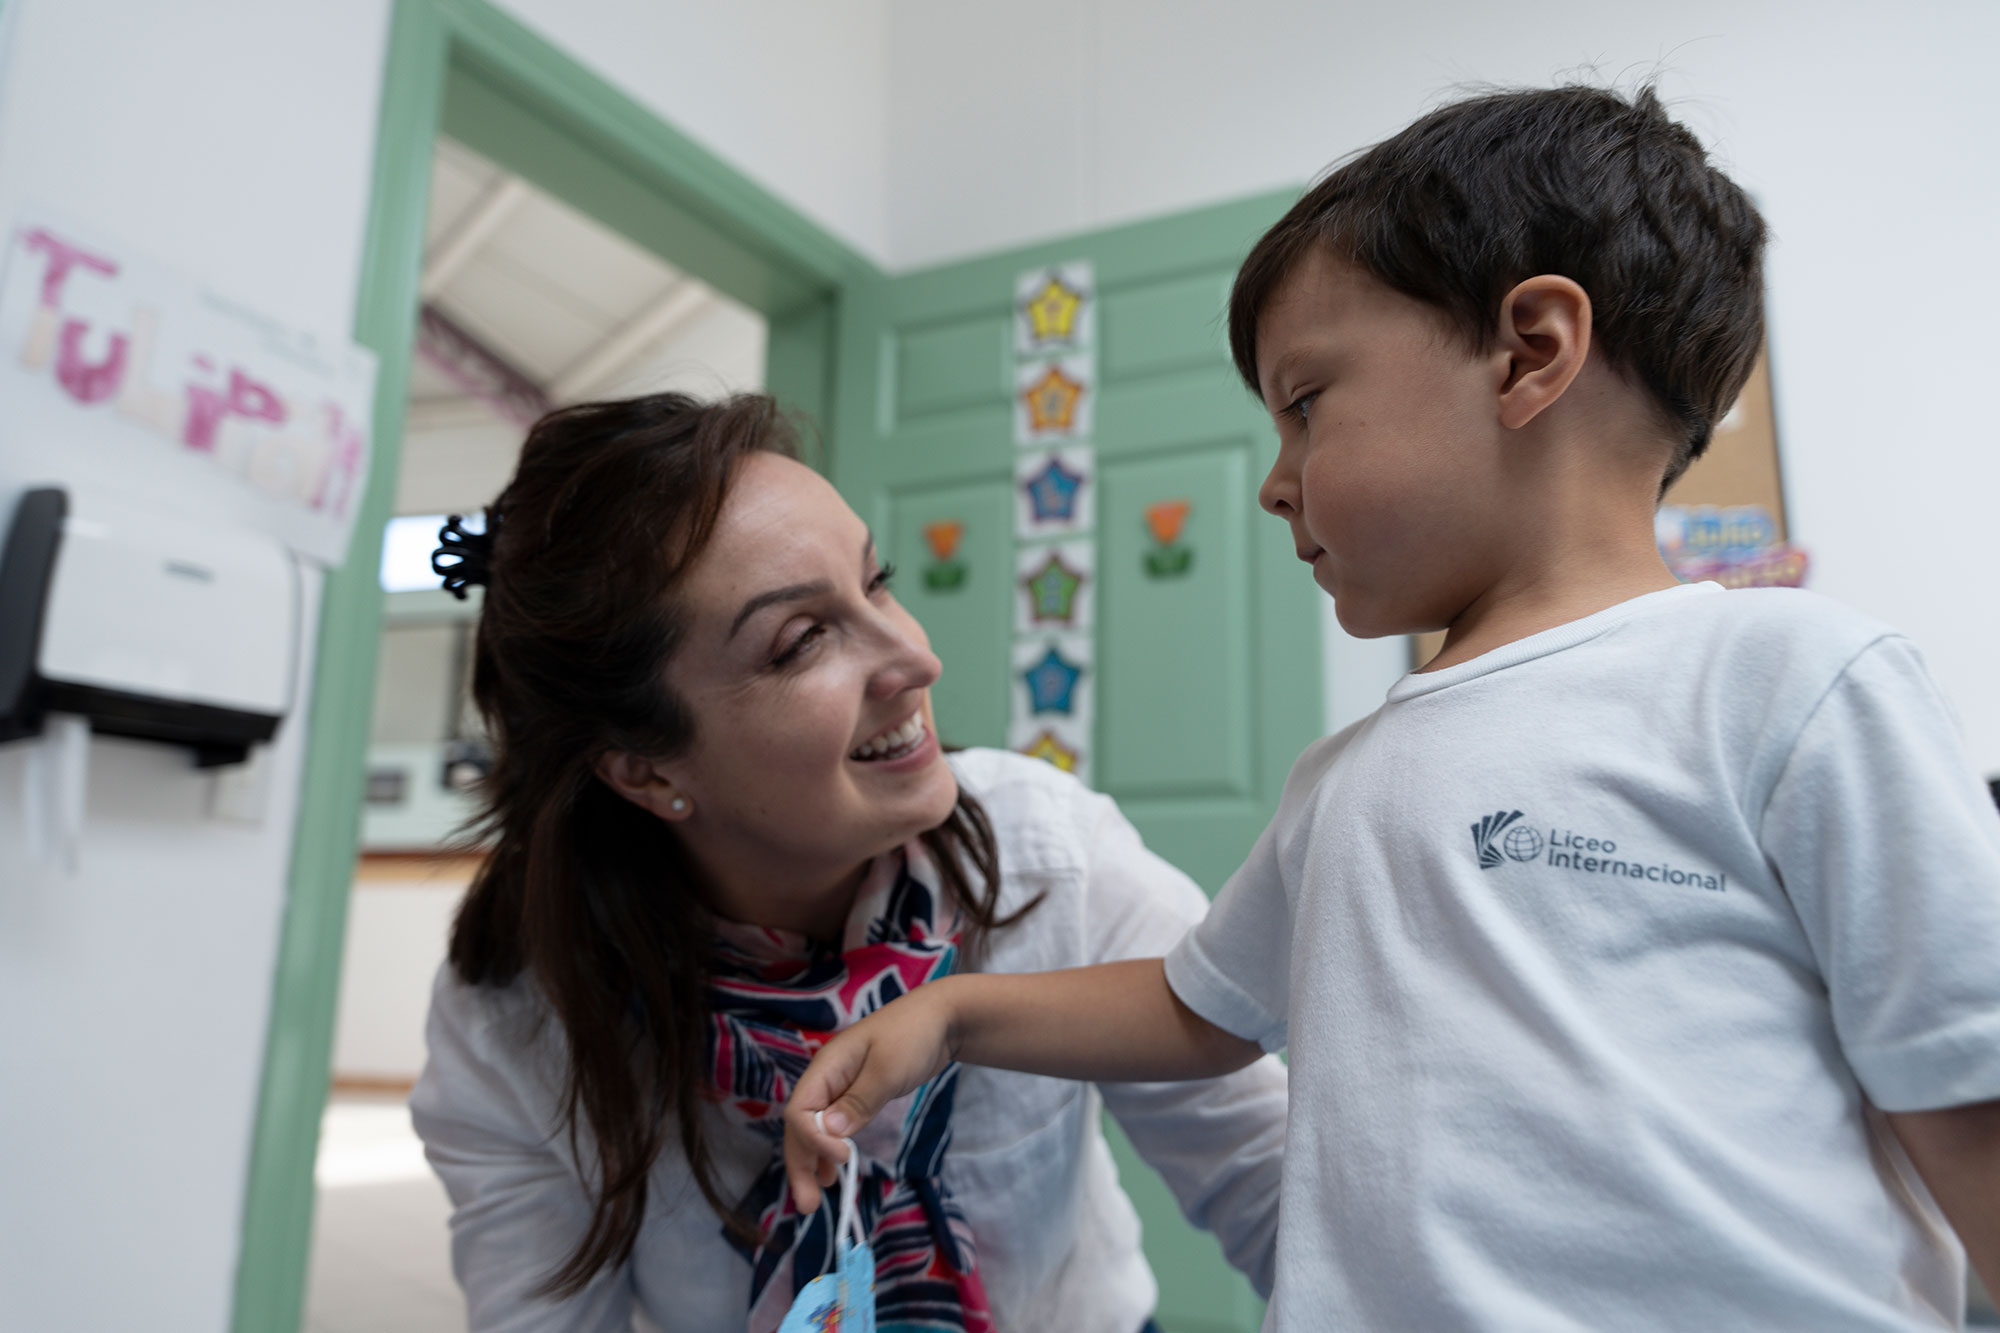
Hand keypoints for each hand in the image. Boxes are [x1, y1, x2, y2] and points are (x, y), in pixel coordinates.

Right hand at [782, 980, 958, 1212]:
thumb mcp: (888, 1068)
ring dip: (811, 1163)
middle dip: (801, 1164)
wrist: (941, 1017)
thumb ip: (859, 1101)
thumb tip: (830, 1134)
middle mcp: (826, 1080)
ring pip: (814, 1131)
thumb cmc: (913, 1034)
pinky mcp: (856, 1096)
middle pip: (800, 1127)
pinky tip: (834, 1173)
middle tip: (807, 1206)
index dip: (813, 1140)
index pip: (800, 1111)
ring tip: (816, 1198)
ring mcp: (840, 1089)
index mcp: (826, 1067)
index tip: (845, 1158)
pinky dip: (830, 1151)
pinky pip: (833, 1129)